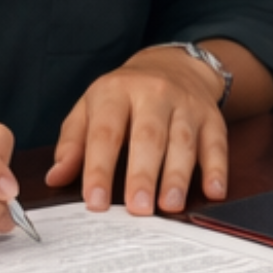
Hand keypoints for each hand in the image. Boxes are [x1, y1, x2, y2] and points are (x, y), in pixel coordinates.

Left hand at [46, 45, 228, 214]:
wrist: (173, 65)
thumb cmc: (124, 97)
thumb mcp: (91, 108)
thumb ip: (73, 142)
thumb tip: (55, 177)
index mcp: (116, 92)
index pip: (106, 133)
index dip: (99, 168)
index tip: (95, 201)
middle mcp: (153, 93)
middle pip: (148, 136)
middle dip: (143, 174)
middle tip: (138, 207)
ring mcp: (186, 104)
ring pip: (184, 141)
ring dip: (178, 175)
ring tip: (170, 205)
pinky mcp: (212, 117)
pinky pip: (217, 143)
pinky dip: (217, 168)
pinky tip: (214, 191)